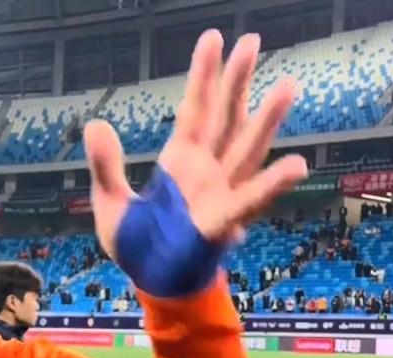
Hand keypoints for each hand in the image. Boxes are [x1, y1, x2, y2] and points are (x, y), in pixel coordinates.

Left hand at [85, 30, 308, 262]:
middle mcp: (206, 171)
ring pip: (246, 150)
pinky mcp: (221, 223)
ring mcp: (219, 194)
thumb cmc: (138, 245)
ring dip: (266, 120)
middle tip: (252, 40)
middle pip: (226, 117)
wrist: (151, 284)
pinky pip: (249, 200)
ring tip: (288, 85)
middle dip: (238, 81)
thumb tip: (95, 123)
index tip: (213, 39)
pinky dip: (272, 184)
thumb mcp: (111, 201)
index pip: (195, 109)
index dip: (203, 75)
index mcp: (180, 161)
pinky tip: (296, 165)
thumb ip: (106, 165)